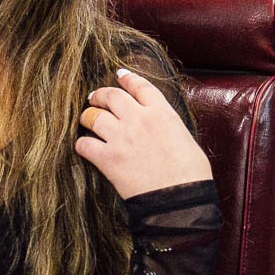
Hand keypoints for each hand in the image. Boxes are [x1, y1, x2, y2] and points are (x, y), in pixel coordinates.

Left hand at [77, 67, 209, 198]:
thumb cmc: (192, 175)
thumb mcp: (185, 138)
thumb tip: (161, 127)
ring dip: (88, 116)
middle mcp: (139, 119)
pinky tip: (85, 147)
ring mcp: (121, 138)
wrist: (180, 200)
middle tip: (95, 97)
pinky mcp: (108, 159)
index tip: (120, 75)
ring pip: (93, 116)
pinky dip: (82, 144)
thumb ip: (168, 126)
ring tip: (86, 119)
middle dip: (101, 94)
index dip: (127, 78)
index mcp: (162, 113)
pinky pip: (85, 144)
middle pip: (112, 96)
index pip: (140, 86)